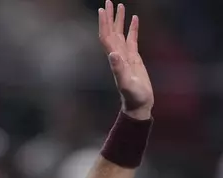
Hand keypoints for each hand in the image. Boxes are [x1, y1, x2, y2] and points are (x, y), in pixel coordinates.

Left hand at [99, 1, 153, 119]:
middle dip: (109, 17)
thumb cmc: (133, 96)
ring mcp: (125, 56)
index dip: (103, 23)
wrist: (138, 104)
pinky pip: (132, 39)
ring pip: (120, 33)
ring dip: (119, 20)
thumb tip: (113, 54)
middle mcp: (117, 55)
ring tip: (120, 5)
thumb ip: (119, 69)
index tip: (102, 10)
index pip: (106, 36)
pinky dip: (132, 28)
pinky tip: (134, 19)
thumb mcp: (126, 83)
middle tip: (108, 1)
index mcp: (114, 58)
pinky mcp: (134, 58)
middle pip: (111, 32)